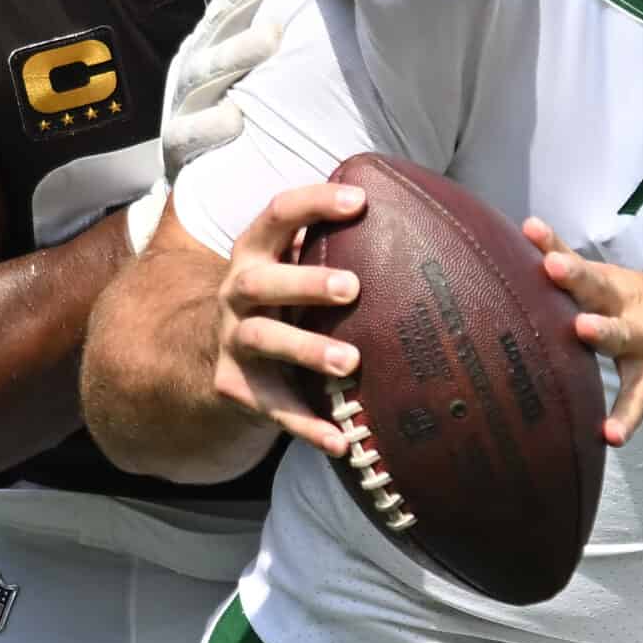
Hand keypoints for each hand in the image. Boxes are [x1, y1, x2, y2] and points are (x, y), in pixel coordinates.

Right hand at [163, 0, 297, 180]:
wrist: (199, 190)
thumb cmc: (247, 123)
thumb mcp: (264, 79)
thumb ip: (286, 42)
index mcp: (216, 42)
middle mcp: (196, 65)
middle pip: (222, 23)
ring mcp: (183, 103)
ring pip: (204, 71)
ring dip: (235, 54)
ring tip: (270, 40)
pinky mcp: (176, 147)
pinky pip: (188, 133)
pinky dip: (209, 125)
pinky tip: (234, 119)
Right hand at [211, 180, 366, 456]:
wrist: (223, 351)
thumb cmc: (287, 297)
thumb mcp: (295, 264)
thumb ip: (334, 243)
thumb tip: (419, 217)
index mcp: (256, 251)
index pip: (278, 214)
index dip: (314, 204)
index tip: (360, 201)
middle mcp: (236, 291)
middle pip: (259, 282)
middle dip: (303, 283)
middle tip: (352, 288)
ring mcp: (232, 339)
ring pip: (262, 340)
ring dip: (305, 350)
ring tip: (350, 362)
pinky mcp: (236, 386)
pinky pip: (271, 407)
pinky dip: (306, 425)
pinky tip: (341, 442)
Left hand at [523, 219, 642, 445]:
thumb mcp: (631, 295)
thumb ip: (587, 292)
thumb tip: (527, 286)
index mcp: (617, 288)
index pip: (580, 264)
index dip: (553, 245)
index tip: (530, 228)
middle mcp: (630, 307)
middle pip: (599, 288)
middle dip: (575, 276)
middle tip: (552, 265)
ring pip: (622, 335)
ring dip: (603, 331)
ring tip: (582, 328)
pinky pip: (641, 397)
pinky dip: (626, 417)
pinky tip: (611, 434)